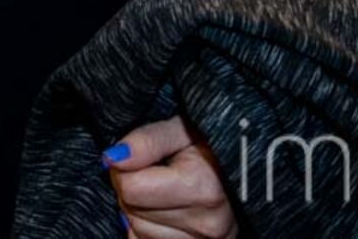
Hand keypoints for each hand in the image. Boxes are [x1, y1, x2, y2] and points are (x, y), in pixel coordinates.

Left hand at [106, 116, 237, 238]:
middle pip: (132, 209)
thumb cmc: (209, 146)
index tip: (139, 156)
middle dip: (132, 186)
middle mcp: (206, 222)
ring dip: (139, 208)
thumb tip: (113, 158)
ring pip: (137, 228)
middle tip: (153, 171)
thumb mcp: (181, 129)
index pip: (130, 187)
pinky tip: (164, 210)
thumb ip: (147, 140)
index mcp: (203, 187)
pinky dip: (148, 227)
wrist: (244, 172)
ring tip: (161, 189)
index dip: (125, 167)